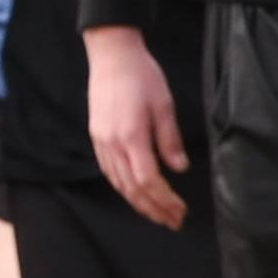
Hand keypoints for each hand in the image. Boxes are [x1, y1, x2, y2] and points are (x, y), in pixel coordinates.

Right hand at [85, 25, 187, 229]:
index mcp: (131, 136)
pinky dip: (123, 187)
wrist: (111, 55)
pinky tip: (134, 192)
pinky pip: (109, 171)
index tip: (181, 211)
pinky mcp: (97, 136)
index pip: (148, 180)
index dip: (165, 200)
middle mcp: (112, 144)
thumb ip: (170, 140)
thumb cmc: (142, 75)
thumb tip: (180, 169)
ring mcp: (101, 141)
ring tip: (156, 214)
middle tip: (172, 222)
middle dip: (153, 208)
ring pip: (118, 183)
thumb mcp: (164, 105)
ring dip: (138, 202)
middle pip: (132, 188)